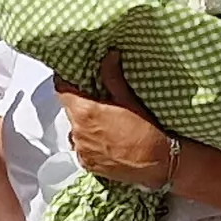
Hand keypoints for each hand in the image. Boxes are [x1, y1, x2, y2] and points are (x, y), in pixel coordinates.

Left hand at [60, 61, 173, 188]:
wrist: (159, 163)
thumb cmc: (147, 130)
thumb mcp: (129, 99)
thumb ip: (113, 76)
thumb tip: (109, 55)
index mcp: (84, 113)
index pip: (61, 91)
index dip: (66, 82)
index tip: (73, 78)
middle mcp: (77, 133)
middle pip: (69, 111)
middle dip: (80, 104)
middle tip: (98, 101)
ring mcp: (81, 151)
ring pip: (76, 130)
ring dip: (85, 125)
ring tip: (105, 124)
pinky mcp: (87, 165)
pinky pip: (82, 148)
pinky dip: (89, 142)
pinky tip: (107, 141)